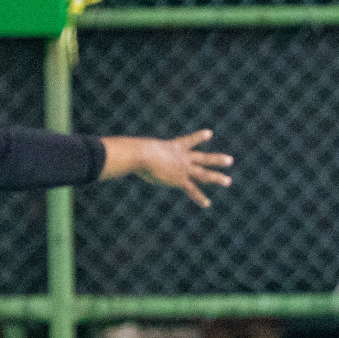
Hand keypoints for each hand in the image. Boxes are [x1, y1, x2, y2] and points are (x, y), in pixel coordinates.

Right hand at [99, 129, 233, 207]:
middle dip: (216, 159)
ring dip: (217, 178)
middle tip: (230, 160)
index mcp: (172, 146)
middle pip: (203, 157)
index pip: (188, 140)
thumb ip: (128, 150)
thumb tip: (108, 148)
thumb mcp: (134, 148)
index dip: (199, 137)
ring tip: (228, 181)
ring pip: (204, 173)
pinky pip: (192, 190)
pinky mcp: (179, 179)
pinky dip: (199, 198)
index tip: (209, 133)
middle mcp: (181, 156)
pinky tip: (207, 204)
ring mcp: (183, 168)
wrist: (140, 154)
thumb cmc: (132, 150)